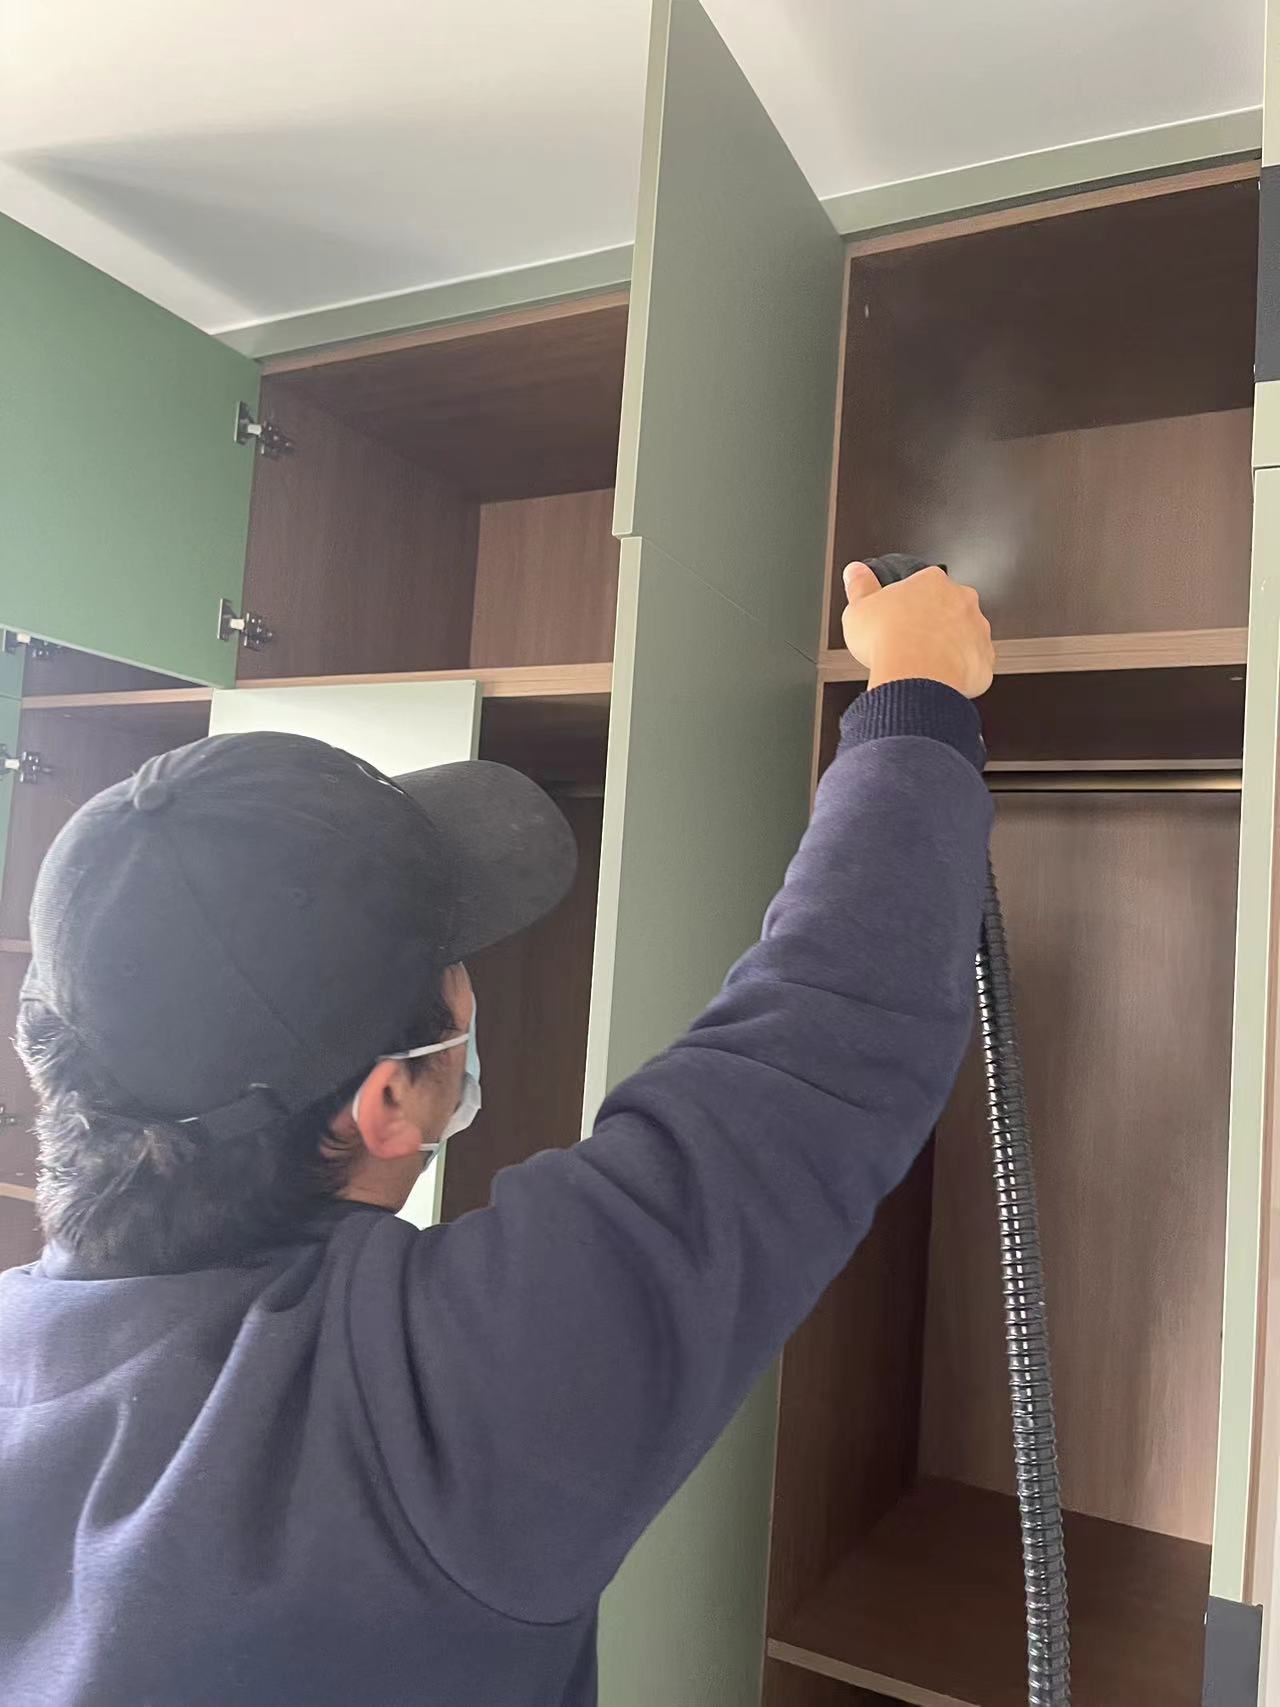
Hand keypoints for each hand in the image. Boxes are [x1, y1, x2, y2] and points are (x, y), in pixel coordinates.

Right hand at [841, 563, 993, 698]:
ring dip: (948, 647)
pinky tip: (938, 678)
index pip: (924, 586)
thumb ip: (860, 586)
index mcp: (932, 582)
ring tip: (923, 663)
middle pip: (948, 608)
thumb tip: (855, 572)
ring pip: (964, 636)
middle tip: (909, 642)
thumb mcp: (858, 608)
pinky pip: (972, 664)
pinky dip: (959, 671)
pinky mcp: (984, 659)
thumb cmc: (887, 641)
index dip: (909, 604)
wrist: (913, 677)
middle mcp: (961, 600)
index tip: (898, 618)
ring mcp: (977, 629)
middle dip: (933, 624)